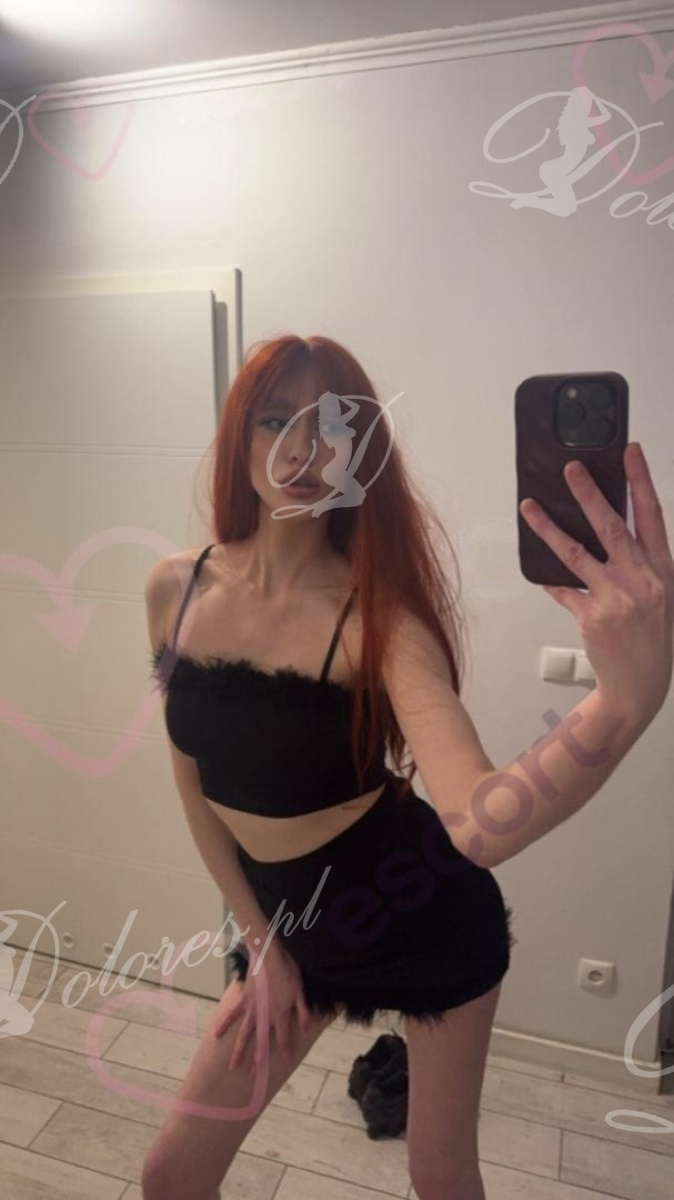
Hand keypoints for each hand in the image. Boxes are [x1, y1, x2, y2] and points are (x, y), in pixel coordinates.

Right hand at [213, 942, 312, 1075]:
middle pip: (260, 1043)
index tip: (286, 1060)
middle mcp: (264, 1017)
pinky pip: (231, 1015)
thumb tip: (306, 1028)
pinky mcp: (242, 1000)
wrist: (269, 955)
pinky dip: (224, 1025)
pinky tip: (217, 1035)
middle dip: (258, 1061)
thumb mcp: (300, 990)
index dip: (285, 1050)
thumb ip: (302, 1011)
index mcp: (280, 1015)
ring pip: (244, 1035)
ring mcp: (251, 1010)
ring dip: (238, 1051)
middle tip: (254, 1078)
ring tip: (233, 1067)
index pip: (283, 1038)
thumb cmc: (287, 970)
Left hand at [519, 443, 673, 725]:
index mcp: (663, 570)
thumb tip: (611, 529)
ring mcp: (616, 598)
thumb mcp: (661, 596)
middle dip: (589, 493)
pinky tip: (535, 568)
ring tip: (528, 506)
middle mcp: (642, 580)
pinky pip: (562, 589)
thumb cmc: (651, 638)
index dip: (641, 481)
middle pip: (611, 526)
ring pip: (576, 553)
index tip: (630, 452)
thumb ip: (641, 563)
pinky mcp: (592, 616)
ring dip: (549, 528)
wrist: (640, 687)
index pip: (652, 515)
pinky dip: (548, 578)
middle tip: (570, 468)